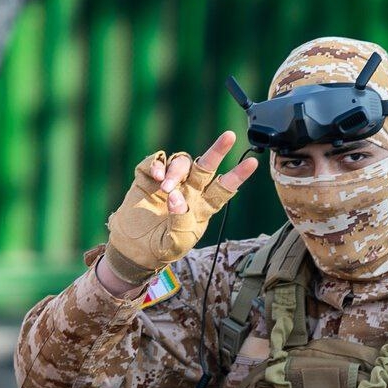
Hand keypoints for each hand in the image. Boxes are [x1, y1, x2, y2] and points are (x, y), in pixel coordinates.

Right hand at [102, 131, 258, 284]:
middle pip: (207, 166)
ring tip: (167, 188)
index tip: (253, 163)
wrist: (134, 250)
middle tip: (230, 137)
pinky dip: (157, 165)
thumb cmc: (162, 249)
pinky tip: (157, 177)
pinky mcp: (148, 179)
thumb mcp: (176, 243)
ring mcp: (170, 183)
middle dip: (218, 150)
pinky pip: (156, 161)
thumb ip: (180, 221)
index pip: (224, 188)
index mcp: (203, 207)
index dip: (238, 175)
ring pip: (182, 163)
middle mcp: (190, 190)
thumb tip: (176, 196)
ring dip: (177, 171)